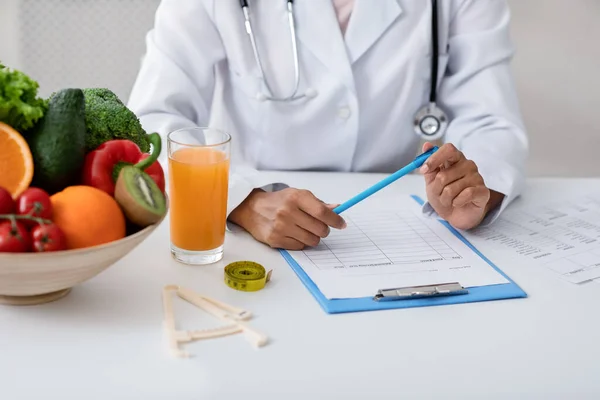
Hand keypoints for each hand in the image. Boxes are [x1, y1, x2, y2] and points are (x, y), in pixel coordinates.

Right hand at [228, 188, 346, 249]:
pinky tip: (293, 234)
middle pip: (320, 229)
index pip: (322, 212)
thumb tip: (337, 208)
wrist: (252, 209)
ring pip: (312, 240)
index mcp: (296, 197)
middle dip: (323, 230)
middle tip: (319, 227)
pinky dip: (300, 242)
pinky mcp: (275, 240)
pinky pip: (300, 247)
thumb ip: (318, 203)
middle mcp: (288, 211)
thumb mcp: (297, 195)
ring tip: (304, 230)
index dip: (335, 220)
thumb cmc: (279, 201)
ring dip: (312, 237)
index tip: (341, 224)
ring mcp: (281, 227)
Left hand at [420, 142, 503, 229]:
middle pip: (444, 174)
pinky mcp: (483, 191)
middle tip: (440, 194)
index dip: (435, 159)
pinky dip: (456, 202)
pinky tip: (458, 203)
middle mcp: (468, 165)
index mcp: (456, 159)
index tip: (424, 170)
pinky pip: (465, 195)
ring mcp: (477, 177)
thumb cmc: (445, 196)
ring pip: (451, 189)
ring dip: (445, 198)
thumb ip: (429, 165)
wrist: (456, 215)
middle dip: (436, 189)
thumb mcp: (432, 181)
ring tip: (450, 200)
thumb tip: (426, 145)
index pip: (448, 149)